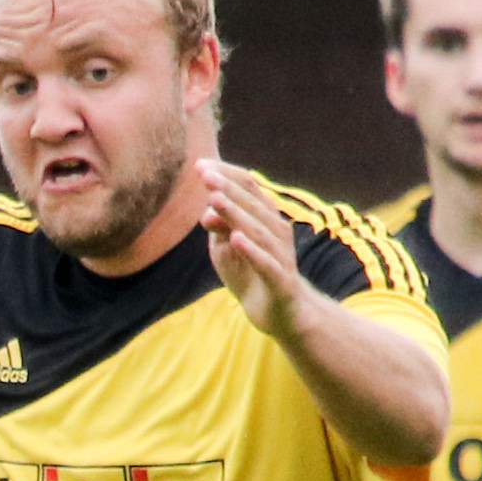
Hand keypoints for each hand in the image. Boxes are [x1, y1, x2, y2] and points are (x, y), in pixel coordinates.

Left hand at [196, 159, 318, 342]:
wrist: (280, 314)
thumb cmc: (250, 274)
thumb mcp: (226, 249)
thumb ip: (218, 228)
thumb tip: (206, 211)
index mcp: (264, 219)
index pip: (248, 188)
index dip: (226, 176)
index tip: (200, 166)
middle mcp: (276, 231)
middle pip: (252, 205)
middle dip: (228, 189)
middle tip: (205, 176)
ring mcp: (281, 255)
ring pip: (258, 231)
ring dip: (236, 214)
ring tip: (215, 199)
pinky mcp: (281, 281)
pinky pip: (266, 263)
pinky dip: (251, 250)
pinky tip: (236, 238)